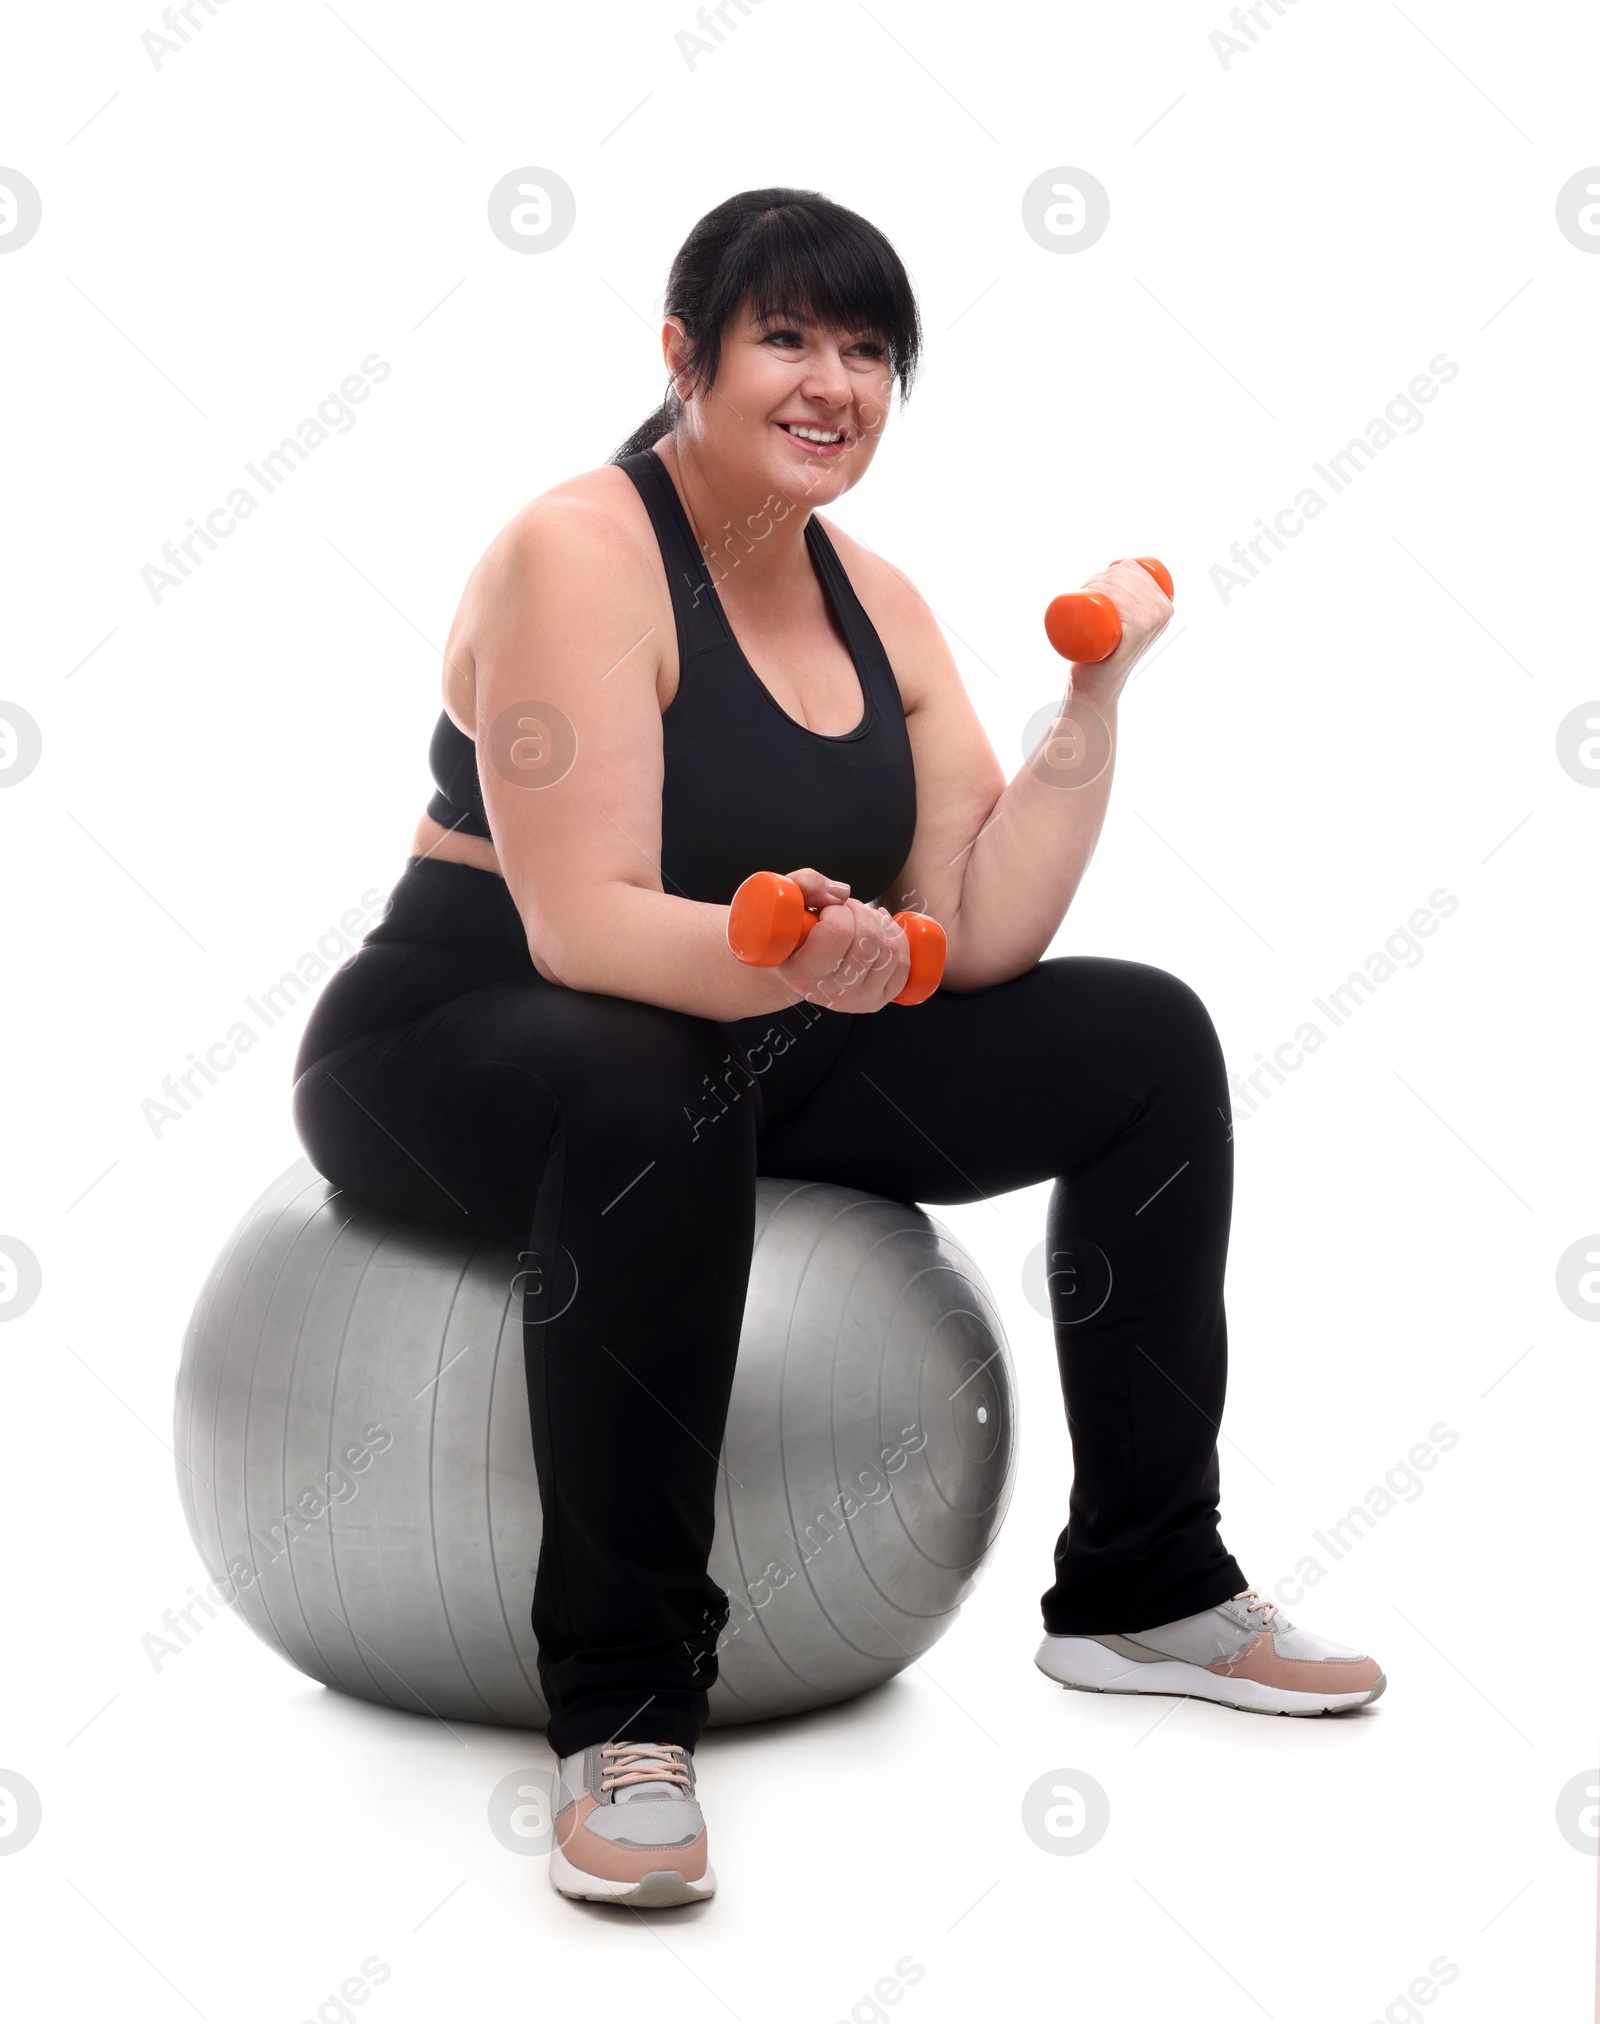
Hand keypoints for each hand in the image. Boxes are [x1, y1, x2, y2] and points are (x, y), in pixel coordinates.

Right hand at [773, 868, 910, 1012]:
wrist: (793, 967)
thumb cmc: (790, 933)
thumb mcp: (785, 902)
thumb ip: (805, 885)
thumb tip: (841, 893)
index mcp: (803, 974)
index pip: (838, 931)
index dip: (838, 909)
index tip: (826, 909)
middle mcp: (833, 993)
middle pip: (869, 939)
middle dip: (861, 911)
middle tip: (845, 910)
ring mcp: (858, 1000)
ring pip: (890, 949)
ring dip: (878, 923)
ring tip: (859, 919)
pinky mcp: (879, 999)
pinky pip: (903, 965)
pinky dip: (896, 940)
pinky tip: (880, 931)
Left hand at [1066, 557, 1172, 708]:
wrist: (1096, 687)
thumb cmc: (1104, 654)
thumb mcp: (1123, 625)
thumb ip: (1129, 604)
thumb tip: (1122, 572)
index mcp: (1164, 605)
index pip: (1132, 569)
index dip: (1108, 569)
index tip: (1091, 586)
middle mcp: (1163, 611)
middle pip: (1123, 575)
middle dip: (1097, 576)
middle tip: (1081, 594)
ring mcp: (1151, 622)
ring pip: (1118, 585)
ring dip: (1095, 582)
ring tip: (1082, 596)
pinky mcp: (1137, 633)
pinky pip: (1123, 602)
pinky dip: (1106, 592)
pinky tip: (1093, 594)